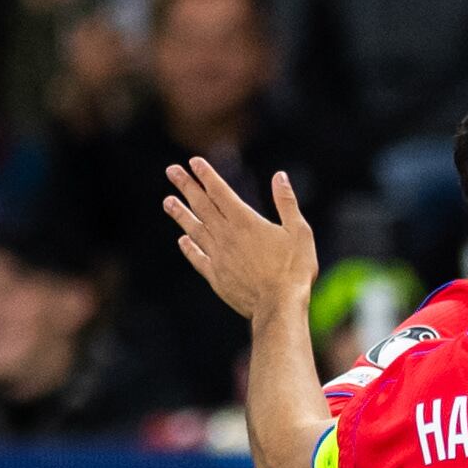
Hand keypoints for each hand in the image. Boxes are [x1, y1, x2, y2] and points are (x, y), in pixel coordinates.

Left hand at [164, 160, 316, 321]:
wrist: (278, 305)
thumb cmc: (294, 269)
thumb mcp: (299, 232)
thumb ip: (287, 203)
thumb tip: (280, 176)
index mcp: (245, 221)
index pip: (220, 192)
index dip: (206, 175)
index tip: (193, 162)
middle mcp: (226, 235)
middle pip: (201, 206)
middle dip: (186, 186)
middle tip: (171, 171)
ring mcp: (218, 255)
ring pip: (194, 229)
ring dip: (180, 214)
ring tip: (167, 201)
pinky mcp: (215, 275)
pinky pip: (197, 257)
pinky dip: (188, 247)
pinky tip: (183, 240)